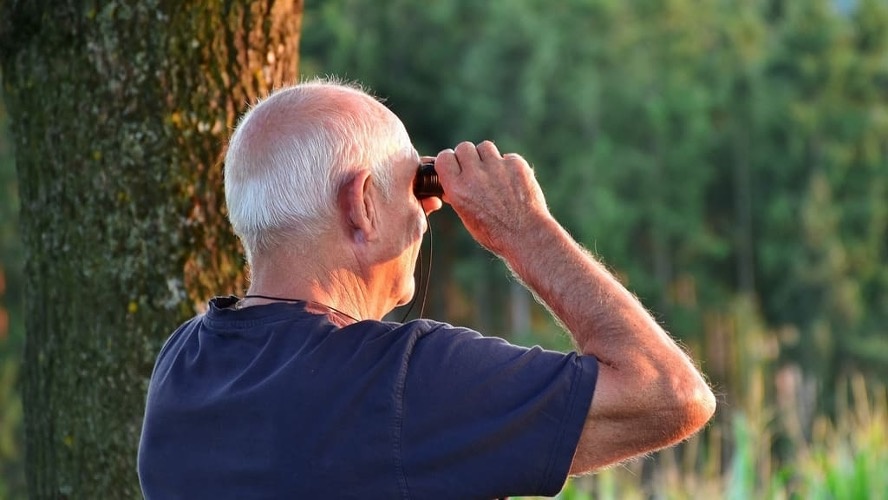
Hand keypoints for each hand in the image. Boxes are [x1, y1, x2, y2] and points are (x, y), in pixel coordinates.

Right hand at [434, 141, 550, 254]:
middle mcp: (475, 175)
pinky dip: (508, 166)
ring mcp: (497, 168)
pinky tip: (512, 182)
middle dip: (468, 156)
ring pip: (485, 147)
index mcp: (458, 189)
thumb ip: (457, 197)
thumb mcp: (467, 218)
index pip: (444, 158)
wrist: (526, 235)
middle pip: (464, 147)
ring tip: (494, 174)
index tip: (455, 166)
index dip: (449, 160)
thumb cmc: (494, 232)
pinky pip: (507, 157)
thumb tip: (449, 188)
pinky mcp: (516, 165)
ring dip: (487, 158)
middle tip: (475, 169)